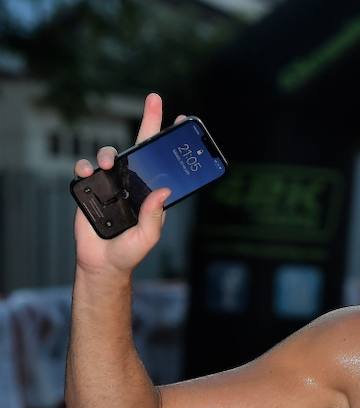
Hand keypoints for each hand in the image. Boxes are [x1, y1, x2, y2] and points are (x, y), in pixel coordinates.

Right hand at [72, 93, 182, 276]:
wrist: (102, 262)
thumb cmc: (130, 251)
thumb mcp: (148, 236)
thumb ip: (154, 215)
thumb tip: (164, 191)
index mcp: (151, 191)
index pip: (162, 162)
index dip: (169, 142)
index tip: (181, 121)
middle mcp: (132, 182)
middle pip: (140, 147)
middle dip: (148, 121)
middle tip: (155, 99)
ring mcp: (111, 183)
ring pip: (111, 154)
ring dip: (110, 152)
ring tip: (109, 162)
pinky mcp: (90, 188)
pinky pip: (86, 169)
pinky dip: (86, 165)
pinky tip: (89, 170)